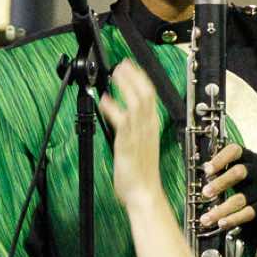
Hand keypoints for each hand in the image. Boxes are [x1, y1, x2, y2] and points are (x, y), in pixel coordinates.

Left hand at [99, 60, 165, 210]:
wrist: (144, 193)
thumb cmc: (141, 173)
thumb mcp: (139, 145)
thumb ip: (132, 130)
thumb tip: (121, 116)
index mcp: (152, 126)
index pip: (150, 96)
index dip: (141, 79)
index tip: (131, 67)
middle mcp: (148, 127)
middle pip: (146, 93)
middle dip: (134, 76)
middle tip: (122, 64)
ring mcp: (139, 134)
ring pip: (137, 102)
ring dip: (126, 86)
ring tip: (116, 73)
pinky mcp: (128, 142)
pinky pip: (122, 120)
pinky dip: (113, 108)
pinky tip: (104, 100)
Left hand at [198, 143, 256, 235]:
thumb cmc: (249, 178)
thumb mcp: (239, 167)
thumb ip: (222, 167)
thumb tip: (204, 169)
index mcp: (248, 157)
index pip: (235, 151)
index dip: (220, 159)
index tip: (207, 170)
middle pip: (240, 172)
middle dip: (221, 182)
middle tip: (205, 193)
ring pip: (241, 199)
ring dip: (221, 209)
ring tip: (206, 219)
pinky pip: (248, 213)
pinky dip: (233, 219)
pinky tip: (221, 223)